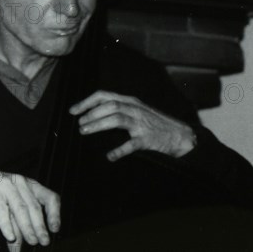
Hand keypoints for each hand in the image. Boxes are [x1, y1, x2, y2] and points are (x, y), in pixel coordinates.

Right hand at [0, 169, 60, 251]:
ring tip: (32, 241)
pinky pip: (1, 209)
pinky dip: (7, 224)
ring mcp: (7, 186)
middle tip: (44, 242)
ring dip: (27, 227)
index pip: (50, 198)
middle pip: (34, 207)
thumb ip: (16, 227)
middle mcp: (22, 184)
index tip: (55, 229)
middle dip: (40, 226)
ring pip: (21, 208)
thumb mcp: (9, 211)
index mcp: (32, 186)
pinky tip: (10, 236)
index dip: (55, 213)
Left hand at [70, 90, 196, 160]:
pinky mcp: (147, 139)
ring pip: (117, 119)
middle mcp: (135, 109)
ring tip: (85, 131)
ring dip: (98, 124)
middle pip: (109, 106)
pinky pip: (130, 144)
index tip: (73, 111)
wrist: (179, 135)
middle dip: (91, 114)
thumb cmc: (156, 124)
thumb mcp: (138, 111)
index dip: (87, 102)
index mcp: (131, 101)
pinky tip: (109, 156)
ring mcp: (142, 123)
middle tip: (79, 124)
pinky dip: (118, 150)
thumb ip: (120, 109)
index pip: (105, 95)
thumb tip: (94, 114)